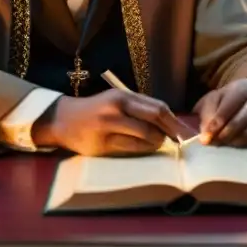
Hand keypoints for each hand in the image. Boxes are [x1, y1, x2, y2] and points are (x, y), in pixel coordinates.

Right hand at [34, 89, 191, 156]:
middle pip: (153, 120)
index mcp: (122, 97)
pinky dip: (143, 149)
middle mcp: (115, 110)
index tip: (182, 129)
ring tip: (160, 143)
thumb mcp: (116, 100)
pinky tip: (146, 148)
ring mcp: (108, 128)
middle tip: (177, 140)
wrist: (64, 120)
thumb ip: (139, 107)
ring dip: (156, 142)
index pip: (156, 107)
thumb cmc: (96, 109)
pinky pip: (130, 149)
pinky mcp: (101, 146)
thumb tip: (169, 120)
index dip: (172, 120)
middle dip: (169, 132)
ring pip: (143, 137)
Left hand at [195, 79, 246, 146]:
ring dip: (236, 141)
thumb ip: (207, 113)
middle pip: (243, 120)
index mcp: (243, 88)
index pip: (230, 105)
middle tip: (215, 142)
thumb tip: (205, 135)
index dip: (217, 123)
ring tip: (225, 143)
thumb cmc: (230, 99)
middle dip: (225, 134)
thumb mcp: (215, 99)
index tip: (206, 137)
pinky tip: (238, 143)